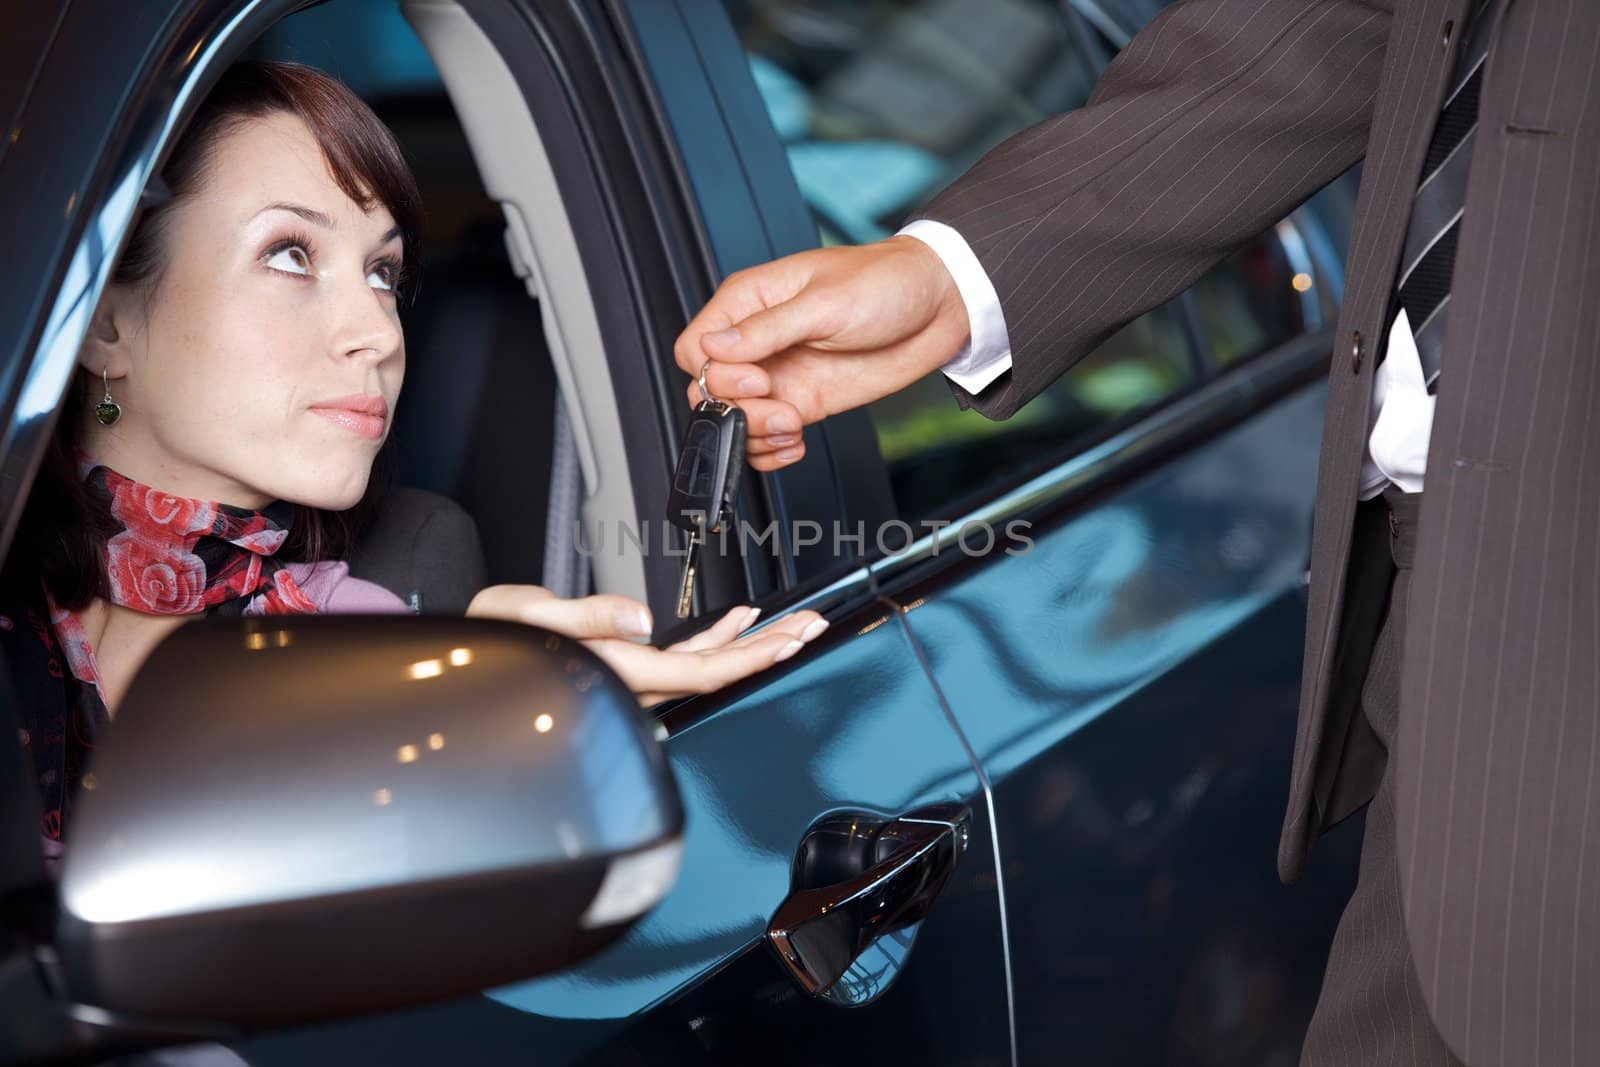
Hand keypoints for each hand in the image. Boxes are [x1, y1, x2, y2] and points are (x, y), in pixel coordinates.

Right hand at [465, 585, 827, 705]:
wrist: (467, 662)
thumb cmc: (491, 640)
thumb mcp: (532, 615)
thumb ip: (588, 616)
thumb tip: (640, 617)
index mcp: (622, 669)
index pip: (704, 668)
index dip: (753, 656)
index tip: (791, 639)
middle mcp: (636, 681)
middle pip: (721, 670)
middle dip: (771, 649)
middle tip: (814, 628)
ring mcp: (635, 675)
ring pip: (709, 663)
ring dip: (753, 642)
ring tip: (793, 624)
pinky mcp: (627, 662)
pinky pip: (684, 654)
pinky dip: (716, 636)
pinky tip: (739, 619)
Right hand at [674, 236, 969, 471]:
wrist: (938, 306)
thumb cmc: (885, 283)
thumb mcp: (824, 302)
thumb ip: (767, 328)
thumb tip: (714, 348)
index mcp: (748, 302)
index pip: (695, 348)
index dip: (716, 373)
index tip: (760, 376)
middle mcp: (757, 341)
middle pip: (708, 390)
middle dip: (736, 408)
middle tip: (780, 406)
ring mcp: (778, 375)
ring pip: (733, 419)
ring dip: (755, 434)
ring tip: (794, 427)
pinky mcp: (802, 401)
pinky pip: (765, 436)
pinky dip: (771, 450)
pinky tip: (795, 443)